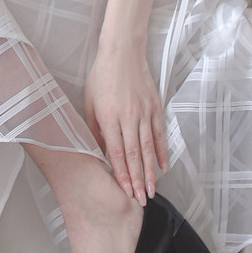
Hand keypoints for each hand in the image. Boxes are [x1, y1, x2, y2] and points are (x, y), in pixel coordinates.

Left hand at [83, 41, 168, 203]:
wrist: (122, 52)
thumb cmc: (102, 76)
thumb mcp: (89, 102)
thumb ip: (94, 128)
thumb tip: (99, 151)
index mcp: (109, 118)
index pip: (117, 153)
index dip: (122, 174)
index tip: (125, 191)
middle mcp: (128, 118)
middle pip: (134, 155)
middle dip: (137, 180)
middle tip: (141, 200)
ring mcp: (144, 113)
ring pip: (148, 149)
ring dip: (150, 172)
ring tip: (152, 190)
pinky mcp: (154, 107)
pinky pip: (158, 135)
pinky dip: (161, 152)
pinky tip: (162, 167)